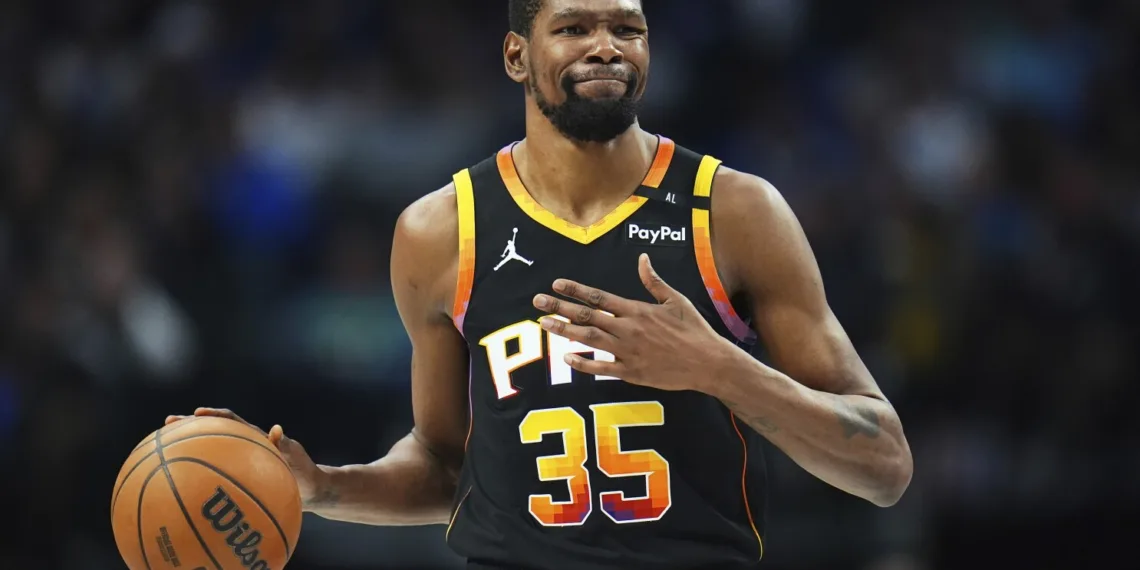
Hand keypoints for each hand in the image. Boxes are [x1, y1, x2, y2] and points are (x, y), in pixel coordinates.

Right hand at [165, 408, 329, 509]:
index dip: (215, 416)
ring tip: (162, 452)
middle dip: (189, 426)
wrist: (311, 492)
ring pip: (211, 454)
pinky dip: (199, 479)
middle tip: (166, 424)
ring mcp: (241, 463)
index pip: (232, 421)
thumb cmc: (305, 473)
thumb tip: (276, 429)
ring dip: (189, 450)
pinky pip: (217, 477)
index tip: (196, 413)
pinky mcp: (241, 479)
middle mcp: (245, 448)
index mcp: (256, 438)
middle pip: (213, 433)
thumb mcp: (296, 459)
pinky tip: (181, 490)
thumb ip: (285, 445)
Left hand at [532, 254, 738, 392]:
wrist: (708, 362)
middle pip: (587, 316)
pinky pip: (601, 368)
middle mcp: (628, 329)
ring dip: (564, 330)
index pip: (599, 297)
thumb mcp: (676, 300)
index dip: (575, 290)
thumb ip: (654, 281)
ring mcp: (628, 352)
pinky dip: (583, 363)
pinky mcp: (631, 372)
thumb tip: (641, 259)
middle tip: (538, 302)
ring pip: (589, 339)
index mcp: (637, 310)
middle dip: (560, 307)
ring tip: (544, 323)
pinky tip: (566, 357)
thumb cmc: (694, 330)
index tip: (555, 284)